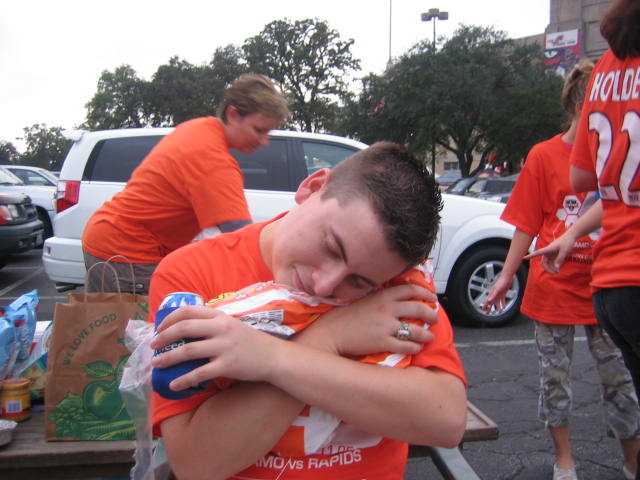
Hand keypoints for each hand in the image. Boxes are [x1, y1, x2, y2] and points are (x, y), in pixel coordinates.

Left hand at [150, 306, 283, 390]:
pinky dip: (182, 380)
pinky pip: (198, 374)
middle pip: (183, 329)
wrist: (273, 357)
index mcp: (220, 316)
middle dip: (162, 338)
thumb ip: (211, 323)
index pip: (187, 311)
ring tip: (156, 365)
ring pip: (186, 351)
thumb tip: (184, 327)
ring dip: (167, 359)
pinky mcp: (227, 366)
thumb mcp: (231, 324)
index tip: (159, 329)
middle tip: (153, 347)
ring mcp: (223, 347)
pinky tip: (173, 385)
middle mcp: (220, 329)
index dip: (168, 319)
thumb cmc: (250, 342)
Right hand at [296, 284, 436, 356]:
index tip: (432, 298)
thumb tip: (395, 300)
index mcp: (382, 296)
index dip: (425, 293)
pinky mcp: (383, 343)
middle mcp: (387, 309)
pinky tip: (416, 348)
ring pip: (416, 330)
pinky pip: (406, 346)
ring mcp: (386, 327)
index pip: (410, 290)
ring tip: (429, 337)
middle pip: (418, 308)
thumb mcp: (363, 300)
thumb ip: (380, 299)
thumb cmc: (344, 318)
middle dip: (431, 314)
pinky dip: (415, 347)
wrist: (331, 333)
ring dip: (426, 334)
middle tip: (435, 318)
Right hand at [483, 276, 510, 312]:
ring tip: (500, 311)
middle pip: (491, 303)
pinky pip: (502, 301)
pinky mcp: (503, 294)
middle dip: (489, 308)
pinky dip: (503, 304)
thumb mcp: (497, 290)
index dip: (485, 305)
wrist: (507, 279)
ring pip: (497, 303)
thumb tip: (489, 300)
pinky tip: (504, 307)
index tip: (483, 309)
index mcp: (492, 294)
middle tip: (487, 313)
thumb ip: (493, 295)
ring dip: (498, 307)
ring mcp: (499, 295)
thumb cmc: (501, 283)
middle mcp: (494, 295)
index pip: (487, 301)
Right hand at [524, 236, 573, 273]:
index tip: (523, 258)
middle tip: (556, 273)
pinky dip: (554, 266)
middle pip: (544, 262)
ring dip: (551, 268)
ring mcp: (551, 254)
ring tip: (558, 271)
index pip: (537, 253)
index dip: (530, 256)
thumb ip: (560, 259)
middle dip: (548, 269)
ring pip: (548, 263)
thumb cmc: (567, 242)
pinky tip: (559, 268)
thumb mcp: (565, 251)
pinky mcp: (554, 255)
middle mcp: (548, 252)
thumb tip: (556, 268)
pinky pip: (552, 263)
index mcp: (548, 249)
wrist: (571, 237)